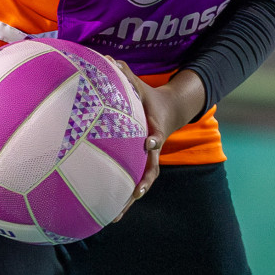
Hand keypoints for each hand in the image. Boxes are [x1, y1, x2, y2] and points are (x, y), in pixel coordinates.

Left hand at [107, 60, 203, 221]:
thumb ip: (125, 74)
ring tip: (115, 216)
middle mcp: (153, 148)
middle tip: (136, 192)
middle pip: (152, 168)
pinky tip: (105, 214)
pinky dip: (121, 199)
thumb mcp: (140, 84)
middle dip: (144, 180)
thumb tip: (107, 58)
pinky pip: (131, 183)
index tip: (150, 142)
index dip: (154, 138)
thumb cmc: (148, 97)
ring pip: (142, 182)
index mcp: (155, 127)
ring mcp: (148, 159)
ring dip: (131, 199)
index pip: (157, 133)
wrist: (169, 112)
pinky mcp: (140, 165)